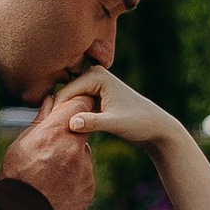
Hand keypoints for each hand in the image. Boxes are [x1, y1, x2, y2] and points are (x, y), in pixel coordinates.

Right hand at [0, 83, 95, 209]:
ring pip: (83, 154)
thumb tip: (51, 101)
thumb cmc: (16, 178)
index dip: (76, 104)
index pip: (81, 103)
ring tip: (50, 173)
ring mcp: (85, 170)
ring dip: (72, 157)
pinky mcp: (90, 187)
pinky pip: (84, 174)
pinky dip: (74, 177)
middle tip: (54, 144)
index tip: (71, 108)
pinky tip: (57, 186)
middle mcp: (75, 149)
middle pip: (83, 129)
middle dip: (72, 132)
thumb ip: (41, 121)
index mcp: (56, 133)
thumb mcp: (21, 145)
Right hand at [61, 66, 179, 149]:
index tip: (52, 131)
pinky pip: (75, 105)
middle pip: (64, 95)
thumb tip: (71, 123)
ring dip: (64, 116)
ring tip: (62, 134)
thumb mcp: (115, 124)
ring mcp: (94, 85)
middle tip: (55, 134)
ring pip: (68, 102)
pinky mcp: (95, 95)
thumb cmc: (139, 123)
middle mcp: (93, 75)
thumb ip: (92, 122)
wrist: (156, 127)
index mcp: (97, 75)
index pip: (65, 92)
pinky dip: (72, 117)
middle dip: (59, 113)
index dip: (57, 112)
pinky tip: (72, 133)